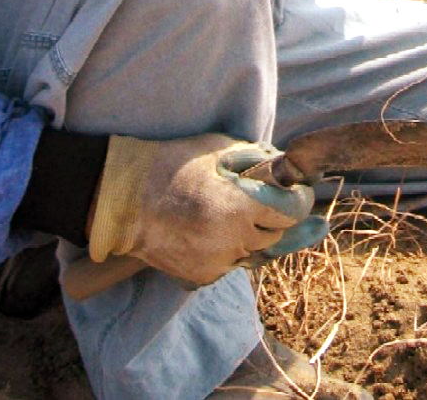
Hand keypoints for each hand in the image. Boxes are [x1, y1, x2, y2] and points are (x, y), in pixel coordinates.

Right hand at [88, 133, 326, 285]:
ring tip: (230, 214)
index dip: (298, 199)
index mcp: (241, 205)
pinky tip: (212, 230)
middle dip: (274, 216)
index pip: (292, 211)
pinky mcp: (203, 276)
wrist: (128, 201)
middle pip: (277, 234)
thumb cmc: (175, 165)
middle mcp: (234, 239)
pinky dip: (230, 249)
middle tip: (258, 199)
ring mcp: (218, 262)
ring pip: (255, 252)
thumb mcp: (221, 149)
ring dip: (252, 235)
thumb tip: (285, 167)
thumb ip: (258, 159)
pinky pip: (231, 264)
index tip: (297, 191)